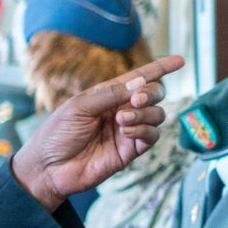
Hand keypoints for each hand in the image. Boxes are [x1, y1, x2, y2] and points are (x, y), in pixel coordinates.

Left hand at [9, 55, 184, 208]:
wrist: (48, 167)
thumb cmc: (57, 133)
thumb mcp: (79, 106)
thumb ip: (110, 94)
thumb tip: (140, 82)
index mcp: (107, 95)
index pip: (138, 78)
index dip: (159, 68)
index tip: (180, 60)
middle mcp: (121, 110)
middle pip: (154, 94)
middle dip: (152, 92)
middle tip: (135, 99)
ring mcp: (127, 131)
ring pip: (157, 115)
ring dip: (144, 113)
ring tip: (121, 120)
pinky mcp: (129, 151)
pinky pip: (151, 136)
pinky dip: (143, 130)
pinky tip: (125, 131)